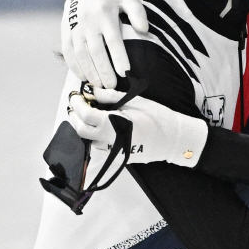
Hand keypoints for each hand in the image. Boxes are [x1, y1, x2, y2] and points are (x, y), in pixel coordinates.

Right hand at [61, 0, 148, 88]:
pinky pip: (68, 51)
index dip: (119, 58)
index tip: (126, 73)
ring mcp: (74, 26)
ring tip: (100, 85)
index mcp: (105, 13)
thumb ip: (137, 12)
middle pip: (95, 51)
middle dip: (104, 70)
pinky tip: (83, 77)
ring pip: (80, 54)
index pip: (113, 40)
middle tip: (112, 86)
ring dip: (89, 72)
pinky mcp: (65, 30)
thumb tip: (145, 30)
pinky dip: (74, 66)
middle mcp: (88, 21)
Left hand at [67, 88, 208, 166]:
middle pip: (81, 131)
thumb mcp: (134, 101)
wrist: (174, 138)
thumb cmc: (157, 117)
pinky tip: (102, 127)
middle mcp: (109, 141)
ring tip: (88, 115)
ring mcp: (114, 151)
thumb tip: (92, 91)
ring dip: (84, 128)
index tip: (76, 95)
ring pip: (89, 141)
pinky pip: (101, 147)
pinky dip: (96, 137)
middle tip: (76, 105)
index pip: (85, 115)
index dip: (77, 104)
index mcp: (112, 125)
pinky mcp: (119, 156)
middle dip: (74, 117)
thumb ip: (110, 97)